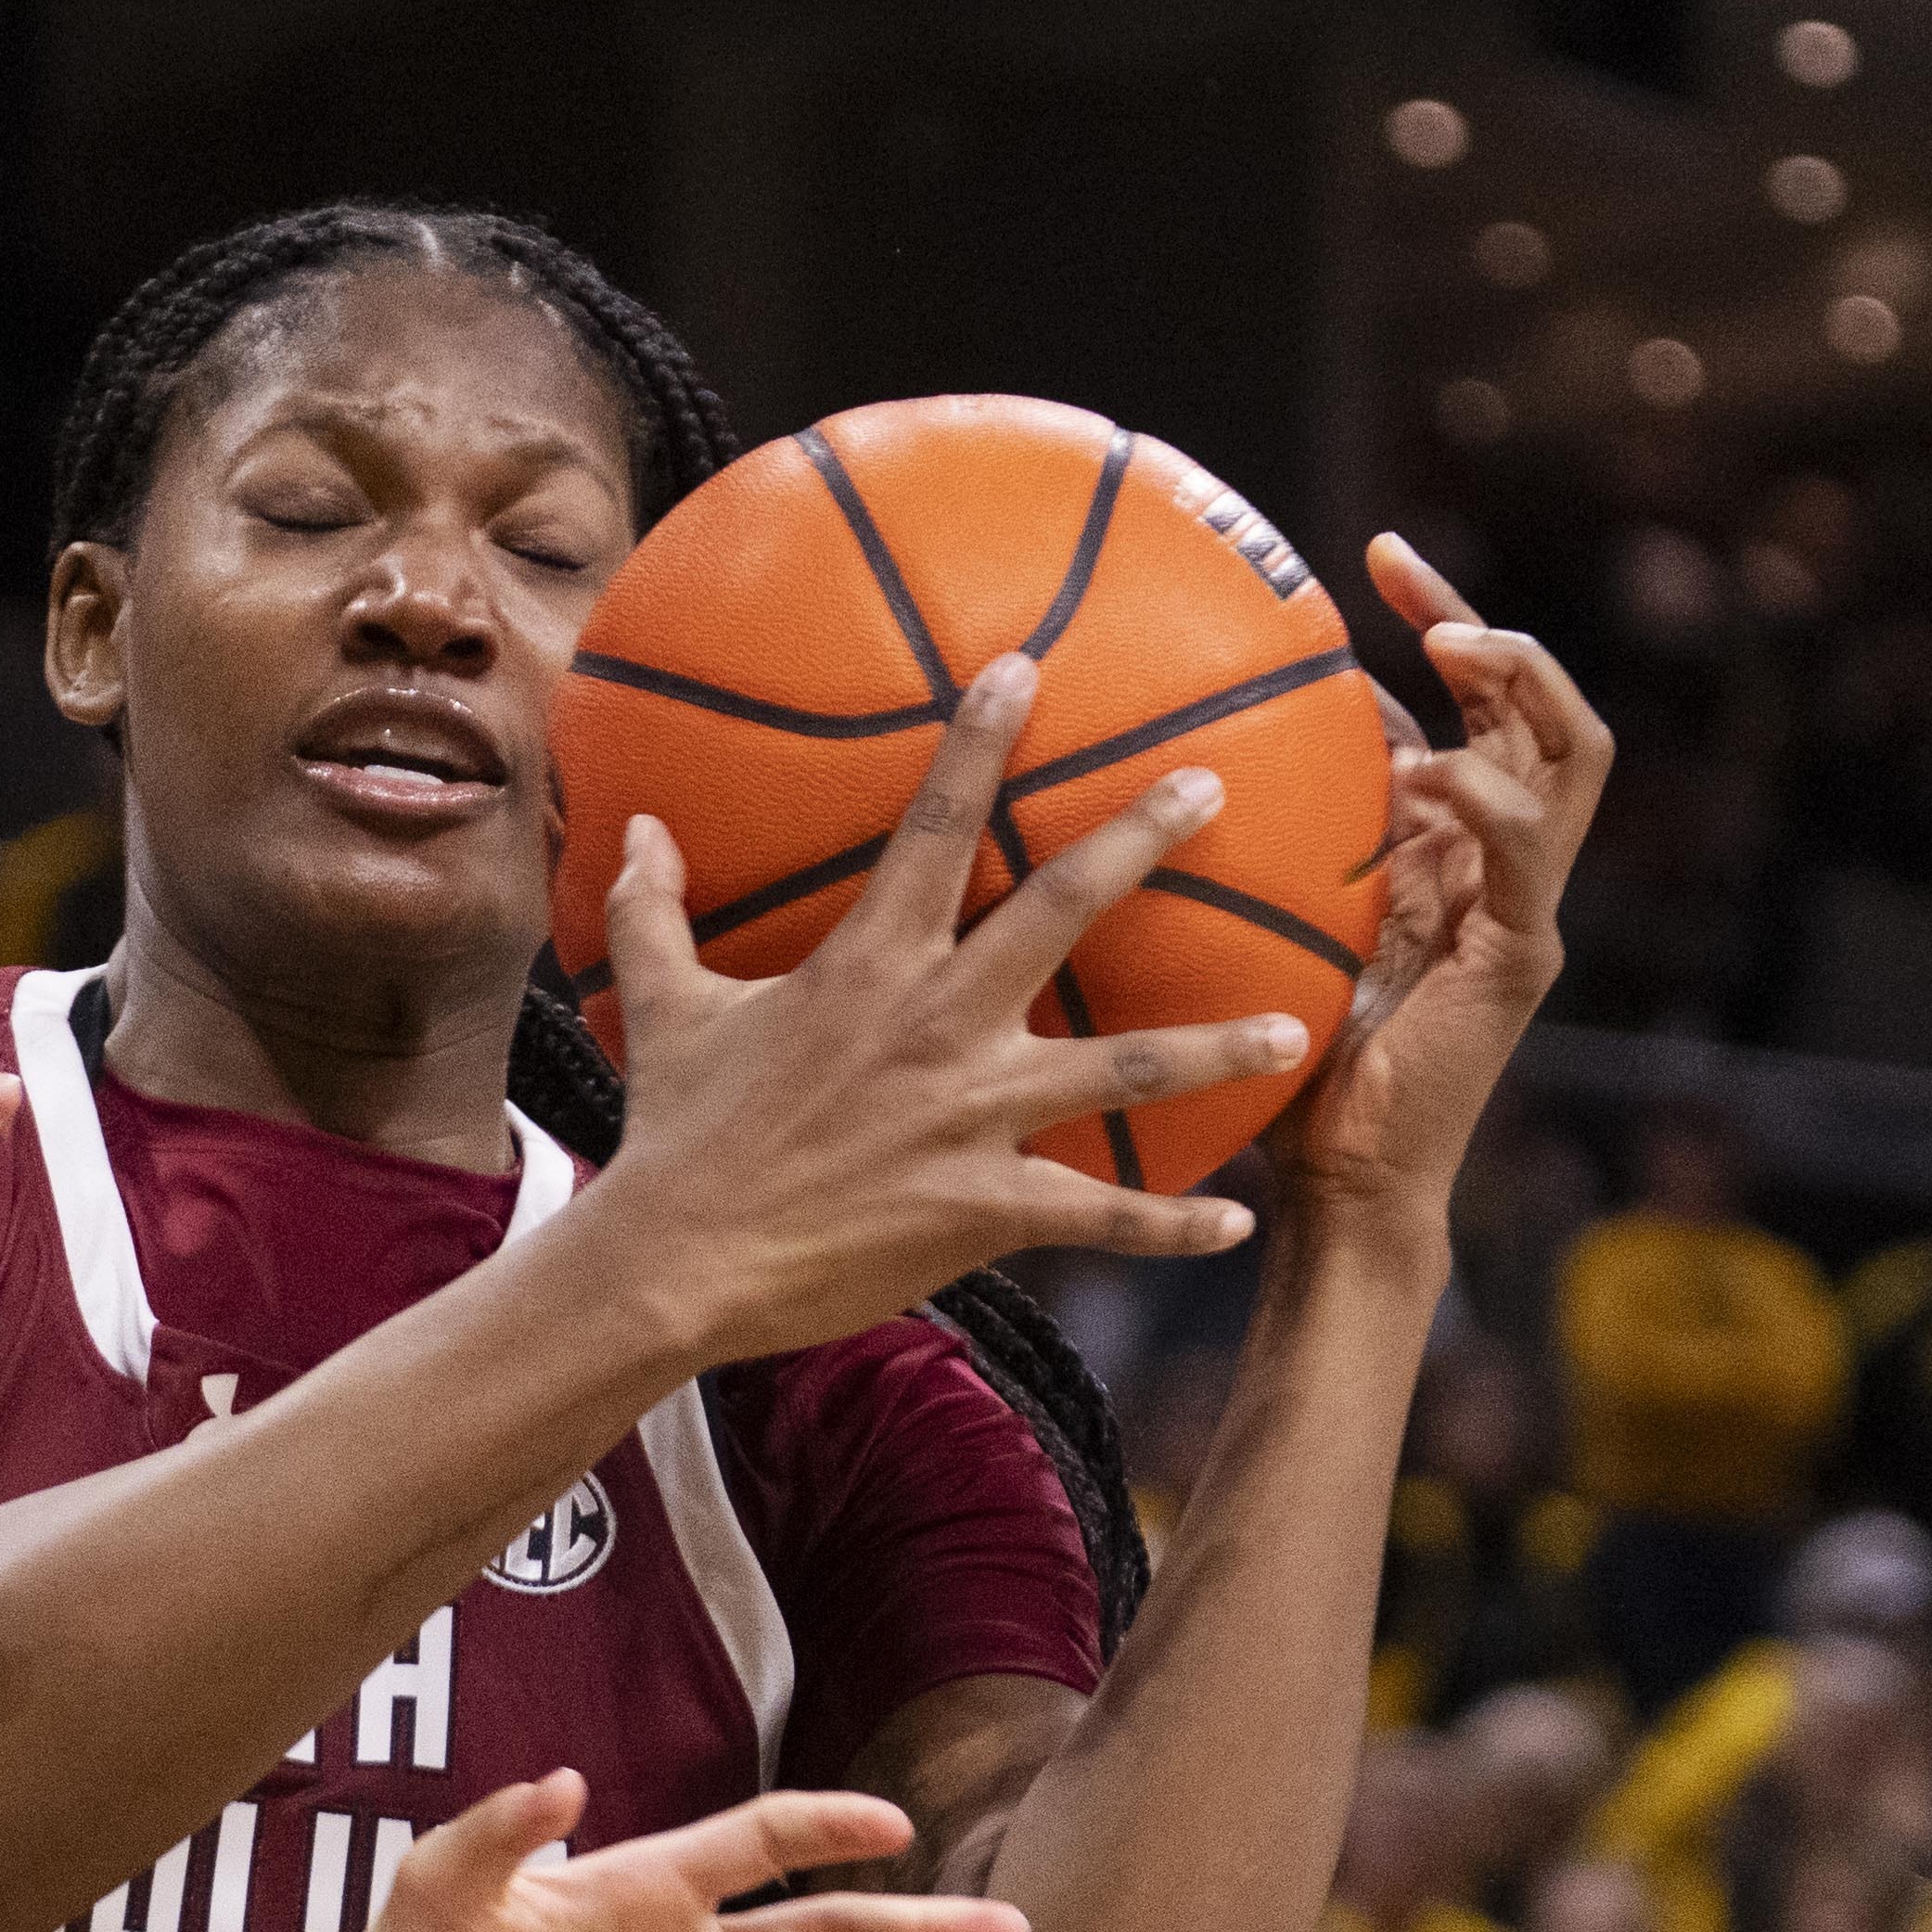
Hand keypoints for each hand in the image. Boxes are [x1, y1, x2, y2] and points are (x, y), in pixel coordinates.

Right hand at [584, 653, 1296, 1364]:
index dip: (978, 739)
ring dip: (1219, 1045)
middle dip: (1140, 838)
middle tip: (1211, 787)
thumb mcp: (664, 1009)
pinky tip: (1237, 1227)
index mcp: (865, 966)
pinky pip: (1102, 1213)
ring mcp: (970, 1116)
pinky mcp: (985, 1206)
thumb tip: (634, 827)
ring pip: (1124, 1068)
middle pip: (1061, 908)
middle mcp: (935, 1023)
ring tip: (1297, 1028)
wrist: (674, 1264)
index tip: (1025, 667)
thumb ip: (652, 912)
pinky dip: (1174, 1224)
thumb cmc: (674, 1135)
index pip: (933, 826)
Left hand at [1264, 535, 1598, 1236]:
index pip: (1474, 706)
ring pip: (1571, 759)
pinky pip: (1527, 855)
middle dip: (1487, 628)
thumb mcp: (1265, 923)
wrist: (1331, 1185)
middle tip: (1404, 572)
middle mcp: (1499, 865)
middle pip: (1538, 710)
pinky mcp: (1521, 958)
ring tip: (1454, 642)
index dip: (1440, 624)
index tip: (1371, 557)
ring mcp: (1522, 907)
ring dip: (1521, 685)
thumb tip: (1182, 752)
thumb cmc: (1279, 1065)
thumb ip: (1260, 845)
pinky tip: (1431, 770)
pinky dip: (1489, 798)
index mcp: (1449, 849)